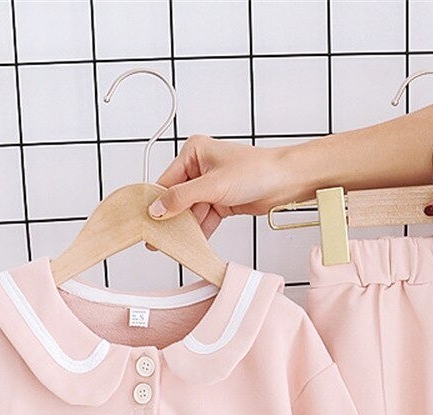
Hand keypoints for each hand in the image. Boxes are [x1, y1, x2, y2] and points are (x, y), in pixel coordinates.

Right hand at [149, 135, 299, 236]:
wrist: (285, 182)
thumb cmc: (256, 171)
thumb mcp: (213, 185)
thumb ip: (182, 198)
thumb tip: (157, 209)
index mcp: (194, 152)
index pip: (167, 180)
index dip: (157, 202)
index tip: (147, 220)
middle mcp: (200, 167)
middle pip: (178, 198)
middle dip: (171, 218)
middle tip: (158, 238)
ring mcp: (211, 186)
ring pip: (191, 211)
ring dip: (186, 227)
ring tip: (175, 244)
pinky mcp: (221, 201)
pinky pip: (205, 218)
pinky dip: (200, 230)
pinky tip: (193, 243)